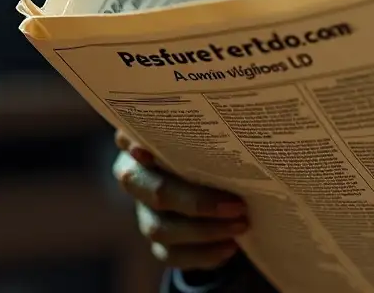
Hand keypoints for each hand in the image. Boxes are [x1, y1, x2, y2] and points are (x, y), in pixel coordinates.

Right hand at [112, 129, 249, 270]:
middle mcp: (137, 178)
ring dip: (206, 230)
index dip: (138, 146)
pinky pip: (172, 254)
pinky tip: (230, 246)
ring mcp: (144, 212)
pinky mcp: (158, 241)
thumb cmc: (213, 147)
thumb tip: (242, 119)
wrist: (221, 186)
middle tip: (238, 205)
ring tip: (241, 224)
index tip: (151, 149)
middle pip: (155, 192)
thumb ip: (210, 130)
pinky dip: (203, 253)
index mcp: (141, 144)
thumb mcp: (209, 135)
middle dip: (197, 202)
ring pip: (161, 229)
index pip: (132, 142)